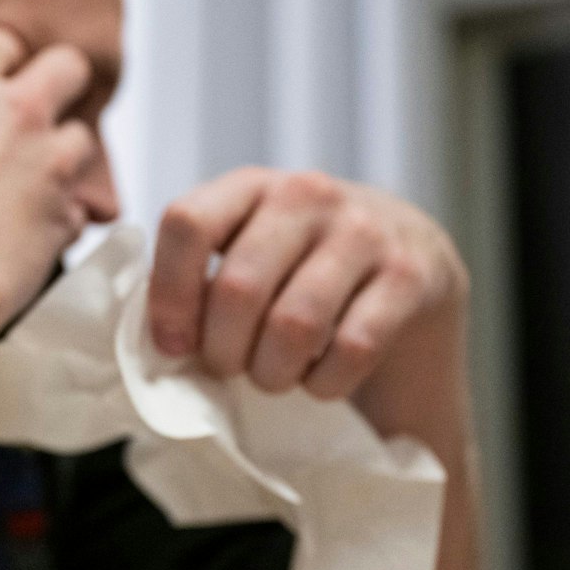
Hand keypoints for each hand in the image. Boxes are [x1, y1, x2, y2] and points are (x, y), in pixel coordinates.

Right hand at [0, 26, 107, 332]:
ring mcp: (49, 162)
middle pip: (67, 67)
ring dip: (66, 160)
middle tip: (44, 113)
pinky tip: (35, 236)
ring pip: (84, 139)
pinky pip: (78, 209)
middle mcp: (15, 115)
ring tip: (37, 186)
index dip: (3, 62)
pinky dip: (62, 221)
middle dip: (61, 87)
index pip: (0, 42)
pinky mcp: (66, 214)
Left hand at [147, 168, 466, 400]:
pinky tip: (321, 380)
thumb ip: (199, 279)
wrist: (413, 266)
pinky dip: (326, 383)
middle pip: (238, 287)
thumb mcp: (249, 254)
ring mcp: (365, 230)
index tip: (173, 345)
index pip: (188, 224)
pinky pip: (351, 348)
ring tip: (273, 377)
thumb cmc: (305, 273)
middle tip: (231, 368)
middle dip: (224, 350)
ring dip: (273, 372)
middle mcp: (308, 194)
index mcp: (250, 186)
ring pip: (294, 324)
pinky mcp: (412, 274)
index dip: (169, 295)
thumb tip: (156, 342)